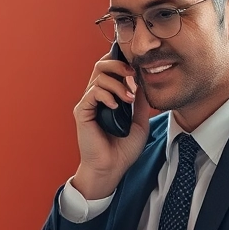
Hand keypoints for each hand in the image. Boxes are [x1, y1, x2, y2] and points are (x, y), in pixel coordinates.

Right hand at [70, 50, 152, 199]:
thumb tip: (146, 81)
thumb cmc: (123, 149)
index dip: (122, 62)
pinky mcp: (82, 111)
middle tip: (133, 73)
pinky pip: (92, 92)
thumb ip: (141, 101)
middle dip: (119, 64)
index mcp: (109, 97)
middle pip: (101, 65)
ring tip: (128, 99)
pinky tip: (115, 106)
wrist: (112, 167)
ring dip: (118, 84)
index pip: (111, 69)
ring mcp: (89, 103)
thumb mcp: (140, 121)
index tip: (137, 67)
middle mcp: (97, 97)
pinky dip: (106, 94)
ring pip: (99, 76)